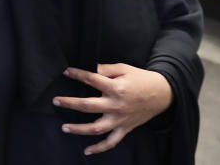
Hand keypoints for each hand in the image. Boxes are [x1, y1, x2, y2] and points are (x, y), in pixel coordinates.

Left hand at [54, 64, 172, 155]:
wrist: (163, 94)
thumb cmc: (141, 79)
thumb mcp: (124, 69)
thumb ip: (106, 69)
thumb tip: (90, 67)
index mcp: (116, 88)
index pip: (92, 80)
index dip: (77, 75)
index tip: (66, 72)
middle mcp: (116, 105)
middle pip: (88, 106)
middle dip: (70, 103)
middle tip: (55, 101)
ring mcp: (120, 119)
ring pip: (96, 128)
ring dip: (79, 129)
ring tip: (64, 127)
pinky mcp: (125, 128)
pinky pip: (111, 142)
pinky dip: (99, 148)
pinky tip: (87, 151)